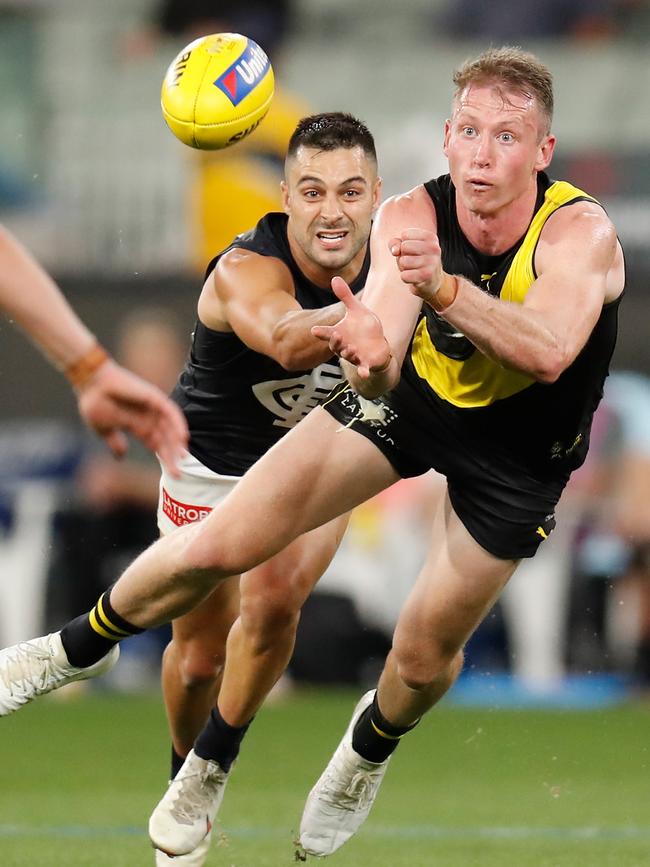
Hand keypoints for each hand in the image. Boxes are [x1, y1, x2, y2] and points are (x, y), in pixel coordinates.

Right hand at [76, 359, 187, 476]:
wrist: (89, 384)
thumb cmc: (94, 403)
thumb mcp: (105, 430)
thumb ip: (115, 442)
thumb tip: (121, 457)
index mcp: (139, 425)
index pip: (157, 444)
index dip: (165, 458)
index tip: (172, 474)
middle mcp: (149, 417)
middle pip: (166, 439)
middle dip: (172, 456)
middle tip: (178, 474)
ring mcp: (152, 407)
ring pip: (171, 427)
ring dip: (177, 443)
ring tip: (181, 459)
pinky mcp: (153, 397)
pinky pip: (171, 412)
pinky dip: (178, 424)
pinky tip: (183, 437)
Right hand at [311, 276, 391, 378]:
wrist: (377, 344)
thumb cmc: (364, 327)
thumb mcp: (356, 309)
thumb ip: (345, 296)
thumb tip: (334, 278)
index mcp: (339, 333)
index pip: (326, 333)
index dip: (320, 332)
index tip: (314, 330)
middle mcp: (344, 345)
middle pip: (335, 346)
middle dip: (335, 342)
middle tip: (336, 336)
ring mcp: (354, 355)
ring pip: (348, 356)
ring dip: (348, 353)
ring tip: (351, 349)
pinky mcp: (365, 363)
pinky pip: (362, 369)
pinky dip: (363, 371)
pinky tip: (364, 373)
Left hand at [389, 228, 442, 304]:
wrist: (432, 282)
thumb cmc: (416, 261)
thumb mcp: (405, 248)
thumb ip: (395, 243)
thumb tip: (395, 251)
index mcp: (431, 237)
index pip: (405, 235)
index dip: (403, 245)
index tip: (412, 251)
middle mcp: (434, 248)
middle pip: (404, 246)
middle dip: (403, 256)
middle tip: (412, 262)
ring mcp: (432, 262)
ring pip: (403, 261)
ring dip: (403, 267)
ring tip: (413, 270)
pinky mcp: (427, 276)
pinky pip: (404, 275)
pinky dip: (405, 277)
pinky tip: (414, 278)